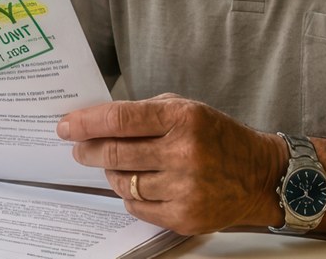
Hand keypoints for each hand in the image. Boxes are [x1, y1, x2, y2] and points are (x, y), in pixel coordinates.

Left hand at [57, 93, 286, 234]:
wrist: (259, 175)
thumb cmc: (218, 137)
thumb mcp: (188, 109)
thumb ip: (146, 113)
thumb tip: (98, 120)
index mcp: (183, 118)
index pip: (121, 119)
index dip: (87, 123)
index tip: (66, 126)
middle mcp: (184, 152)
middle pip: (116, 153)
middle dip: (88, 150)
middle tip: (78, 148)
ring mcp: (184, 188)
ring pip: (123, 182)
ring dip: (112, 173)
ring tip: (117, 165)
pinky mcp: (184, 216)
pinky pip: (136, 206)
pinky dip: (130, 195)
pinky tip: (138, 184)